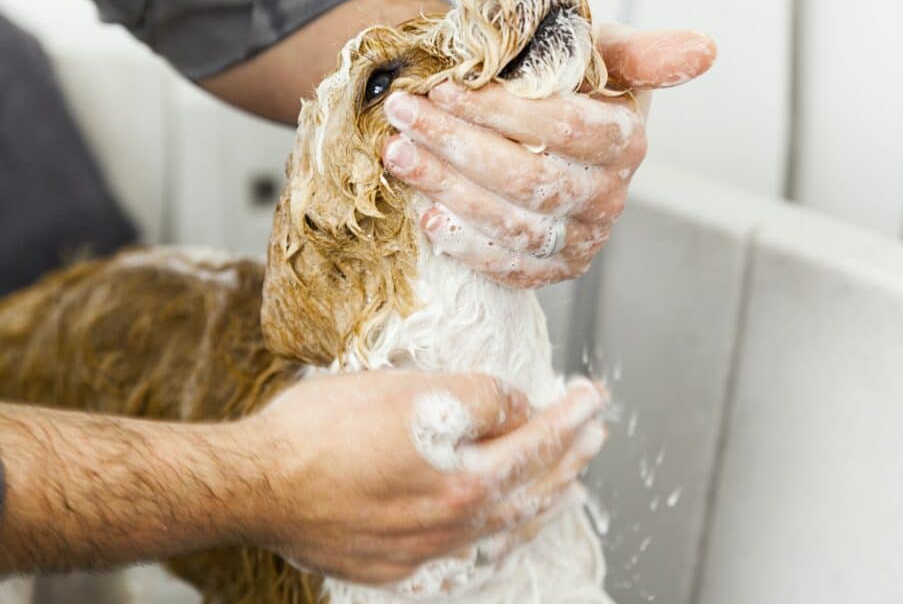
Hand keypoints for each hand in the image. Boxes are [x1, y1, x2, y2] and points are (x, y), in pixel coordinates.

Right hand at [241, 371, 608, 584]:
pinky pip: (462, 550)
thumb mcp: (411, 391)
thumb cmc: (322, 432)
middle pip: (529, 491)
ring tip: (568, 487)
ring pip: (501, 529)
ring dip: (540, 501)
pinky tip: (498, 525)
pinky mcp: (393, 565)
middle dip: (567, 459)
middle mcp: (453, 526)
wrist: (255, 485)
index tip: (592, 398)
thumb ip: (478, 397)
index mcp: (465, 481)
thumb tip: (516, 405)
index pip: (537, 443)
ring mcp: (423, 552)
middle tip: (594, 436)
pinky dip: (493, 532)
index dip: (569, 416)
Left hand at [382, 24, 716, 287]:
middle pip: (529, 178)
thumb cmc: (567, 86)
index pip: (562, 127)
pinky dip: (466, 246)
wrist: (545, 131)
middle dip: (458, 145)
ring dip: (448, 190)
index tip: (444, 88)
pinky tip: (428, 217)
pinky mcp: (556, 269)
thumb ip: (641, 51)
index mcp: (625, 140)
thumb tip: (706, 49)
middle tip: (404, 116)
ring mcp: (584, 239)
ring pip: (513, 224)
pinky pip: (511, 269)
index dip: (500, 111)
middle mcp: (610, 196)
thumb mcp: (600, 54)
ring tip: (399, 154)